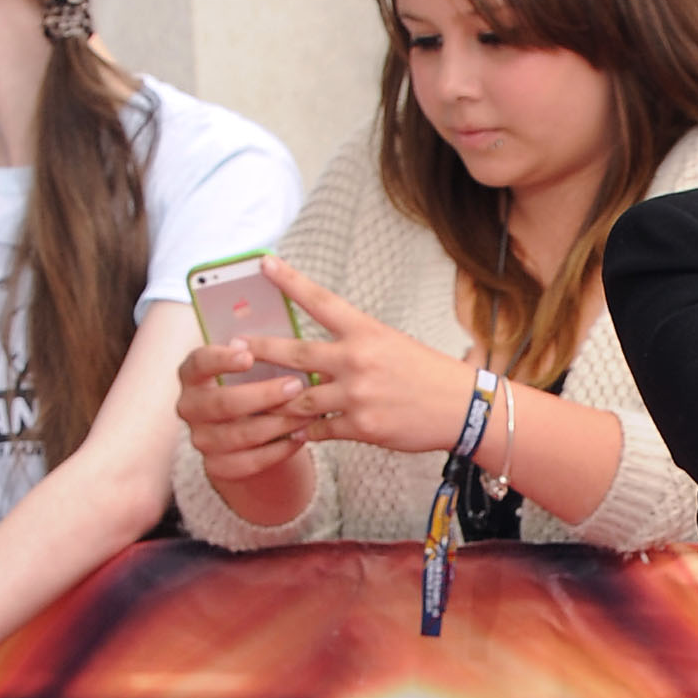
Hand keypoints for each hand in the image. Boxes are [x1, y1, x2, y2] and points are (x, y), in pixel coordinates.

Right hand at [176, 316, 319, 491]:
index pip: (199, 363)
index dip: (221, 359)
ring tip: (308, 413)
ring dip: (278, 424)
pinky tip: (300, 437)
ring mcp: (201, 439)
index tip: (248, 353)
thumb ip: (261, 353)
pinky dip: (278, 450)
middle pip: (223, 402)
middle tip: (296, 385)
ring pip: (240, 434)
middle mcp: (189, 407)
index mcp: (192, 374)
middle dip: (263, 395)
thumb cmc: (255, 385)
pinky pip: (250, 462)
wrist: (249, 432)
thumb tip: (287, 333)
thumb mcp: (254, 366)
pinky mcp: (217, 466)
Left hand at [253, 260, 484, 456]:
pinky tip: (298, 433)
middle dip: (260, 350)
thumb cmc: (428, 374)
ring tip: (258, 401)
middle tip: (235, 347)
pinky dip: (308, 431)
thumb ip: (353, 346)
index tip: (264, 264)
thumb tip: (316, 356)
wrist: (462, 409)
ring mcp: (357, 395)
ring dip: (280, 402)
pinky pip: (320, 430)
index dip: (289, 281)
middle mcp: (357, 360)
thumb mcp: (392, 344)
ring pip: (300, 399)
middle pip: (294, 354)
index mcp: (366, 332)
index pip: (321, 301)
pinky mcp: (361, 427)